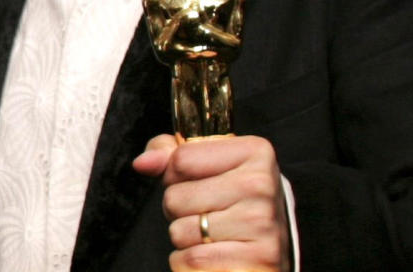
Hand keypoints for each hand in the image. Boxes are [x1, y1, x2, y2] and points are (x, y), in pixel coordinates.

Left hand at [133, 134, 289, 271]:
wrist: (270, 249)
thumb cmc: (237, 203)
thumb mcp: (213, 167)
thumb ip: (172, 154)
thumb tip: (143, 162)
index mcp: (254, 152)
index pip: (181, 159)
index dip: (175, 175)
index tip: (198, 182)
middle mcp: (261, 185)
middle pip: (175, 197)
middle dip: (180, 210)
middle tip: (208, 213)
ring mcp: (260, 224)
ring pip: (179, 231)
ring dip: (186, 238)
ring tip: (212, 234)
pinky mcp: (254, 261)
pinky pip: (190, 261)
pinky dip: (190, 263)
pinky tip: (216, 255)